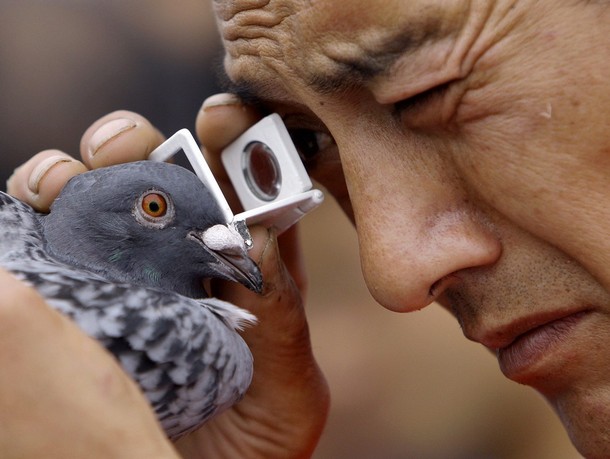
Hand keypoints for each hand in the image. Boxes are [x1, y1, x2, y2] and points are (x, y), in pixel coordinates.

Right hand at [7, 97, 329, 457]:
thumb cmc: (255, 443)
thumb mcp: (288, 392)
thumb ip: (284, 322)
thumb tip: (259, 235)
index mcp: (254, 272)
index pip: (250, 192)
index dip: (240, 147)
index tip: (223, 120)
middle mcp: (190, 259)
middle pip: (172, 176)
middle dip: (154, 143)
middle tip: (137, 141)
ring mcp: (132, 270)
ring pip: (108, 190)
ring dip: (89, 163)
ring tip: (76, 169)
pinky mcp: (80, 287)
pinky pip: (54, 229)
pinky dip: (42, 201)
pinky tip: (40, 200)